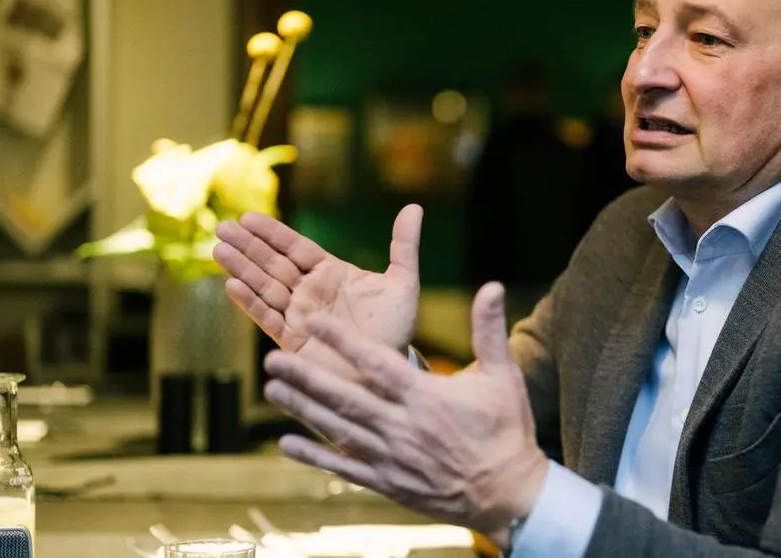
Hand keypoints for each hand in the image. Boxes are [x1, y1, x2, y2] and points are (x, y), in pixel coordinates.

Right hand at [213, 205, 421, 354]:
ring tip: (220, 250)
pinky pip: (268, 317)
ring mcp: (299, 315)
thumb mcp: (403, 284)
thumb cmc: (396, 328)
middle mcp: (310, 292)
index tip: (248, 217)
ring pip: (265, 286)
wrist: (388, 373)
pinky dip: (250, 302)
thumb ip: (403, 246)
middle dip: (248, 246)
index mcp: (331, 273)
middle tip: (222, 228)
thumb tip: (414, 208)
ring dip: (242, 268)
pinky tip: (232, 285)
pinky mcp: (293, 341)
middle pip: (273, 263)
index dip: (273, 233)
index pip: (296, 248)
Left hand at [263, 282, 547, 549]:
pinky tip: (287, 443)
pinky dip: (314, 456)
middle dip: (306, 377)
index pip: (376, 363)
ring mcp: (391, 457)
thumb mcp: (503, 376)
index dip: (343, 341)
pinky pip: (344, 468)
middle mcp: (402, 426)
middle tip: (273, 358)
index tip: (314, 322)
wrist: (508, 494)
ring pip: (337, 430)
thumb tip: (491, 286)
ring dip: (302, 409)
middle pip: (345, 397)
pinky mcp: (388, 482)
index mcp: (426, 396)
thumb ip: (488, 330)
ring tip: (272, 389)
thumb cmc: (507, 431)